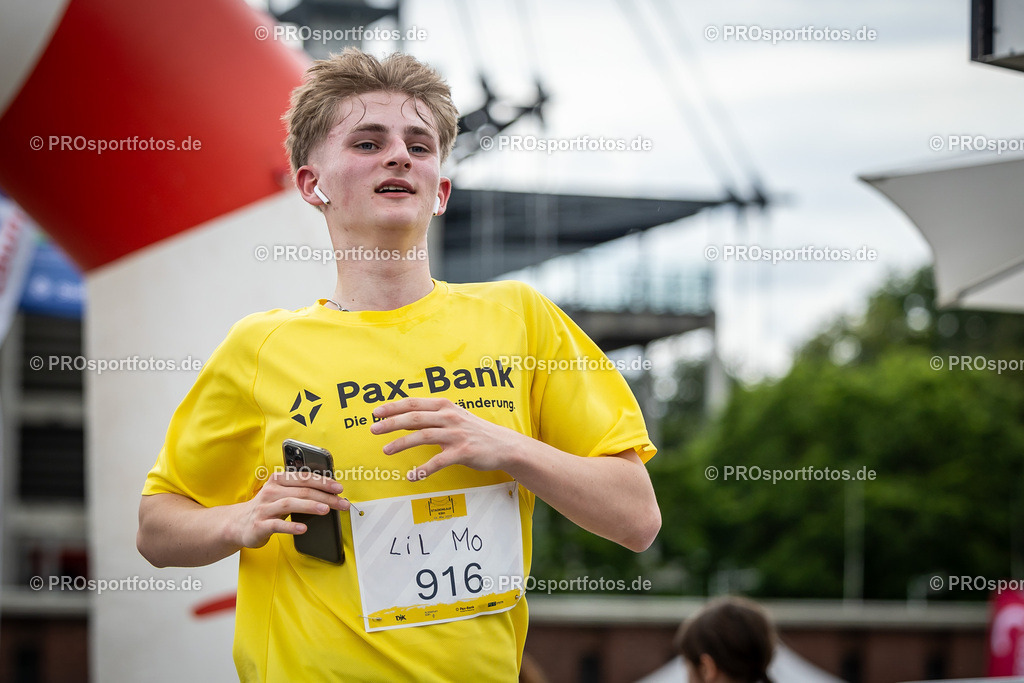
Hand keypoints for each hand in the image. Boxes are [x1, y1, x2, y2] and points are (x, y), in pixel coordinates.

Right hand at [233, 470, 347, 548]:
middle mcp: (271, 492)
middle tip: (341, 503)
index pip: (304, 478)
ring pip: (290, 504)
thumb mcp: (281, 494)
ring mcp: (264, 508)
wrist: (238, 524)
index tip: (339, 488)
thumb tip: (329, 493)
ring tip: (326, 510)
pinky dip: (291, 526)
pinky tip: (303, 528)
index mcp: (278, 480)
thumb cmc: (266, 508)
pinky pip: (277, 525)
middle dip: (325, 496)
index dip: (323, 481)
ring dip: (310, 506)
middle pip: (302, 491)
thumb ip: (299, 491)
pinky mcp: (260, 525)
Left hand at [370, 398, 527, 479]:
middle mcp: (449, 417)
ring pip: (423, 436)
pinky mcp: (462, 452)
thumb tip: (403, 419)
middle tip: (373, 429)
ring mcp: (456, 434)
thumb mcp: (454, 417)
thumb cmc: (475, 431)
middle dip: (391, 423)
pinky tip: (411, 476)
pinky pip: (438, 461)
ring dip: (402, 443)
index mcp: (445, 406)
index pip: (413, 403)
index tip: (376, 412)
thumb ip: (431, 417)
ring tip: (386, 450)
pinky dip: (423, 469)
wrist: (504, 444)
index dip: (393, 407)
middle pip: (414, 417)